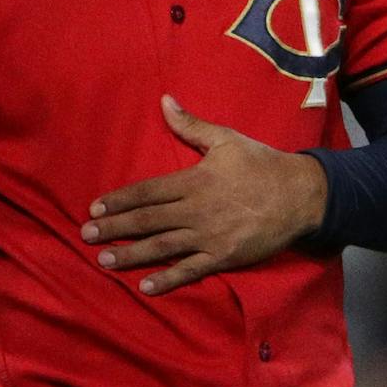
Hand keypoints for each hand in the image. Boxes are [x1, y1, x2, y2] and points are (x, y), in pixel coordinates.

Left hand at [82, 95, 328, 294]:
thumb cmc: (262, 164)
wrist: (301, 194)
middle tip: (86, 235)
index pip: (147, 191)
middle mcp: (196, 209)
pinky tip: (145, 286)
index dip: (119, 200)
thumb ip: (190, 125)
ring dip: (132, 254)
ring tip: (104, 260)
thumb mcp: (226, 139)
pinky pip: (191, 270)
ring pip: (163, 246)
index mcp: (194, 180)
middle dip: (115, 228)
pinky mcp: (224, 256)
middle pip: (148, 219)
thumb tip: (164, 100)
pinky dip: (168, 279)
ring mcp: (209, 235)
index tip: (95, 207)